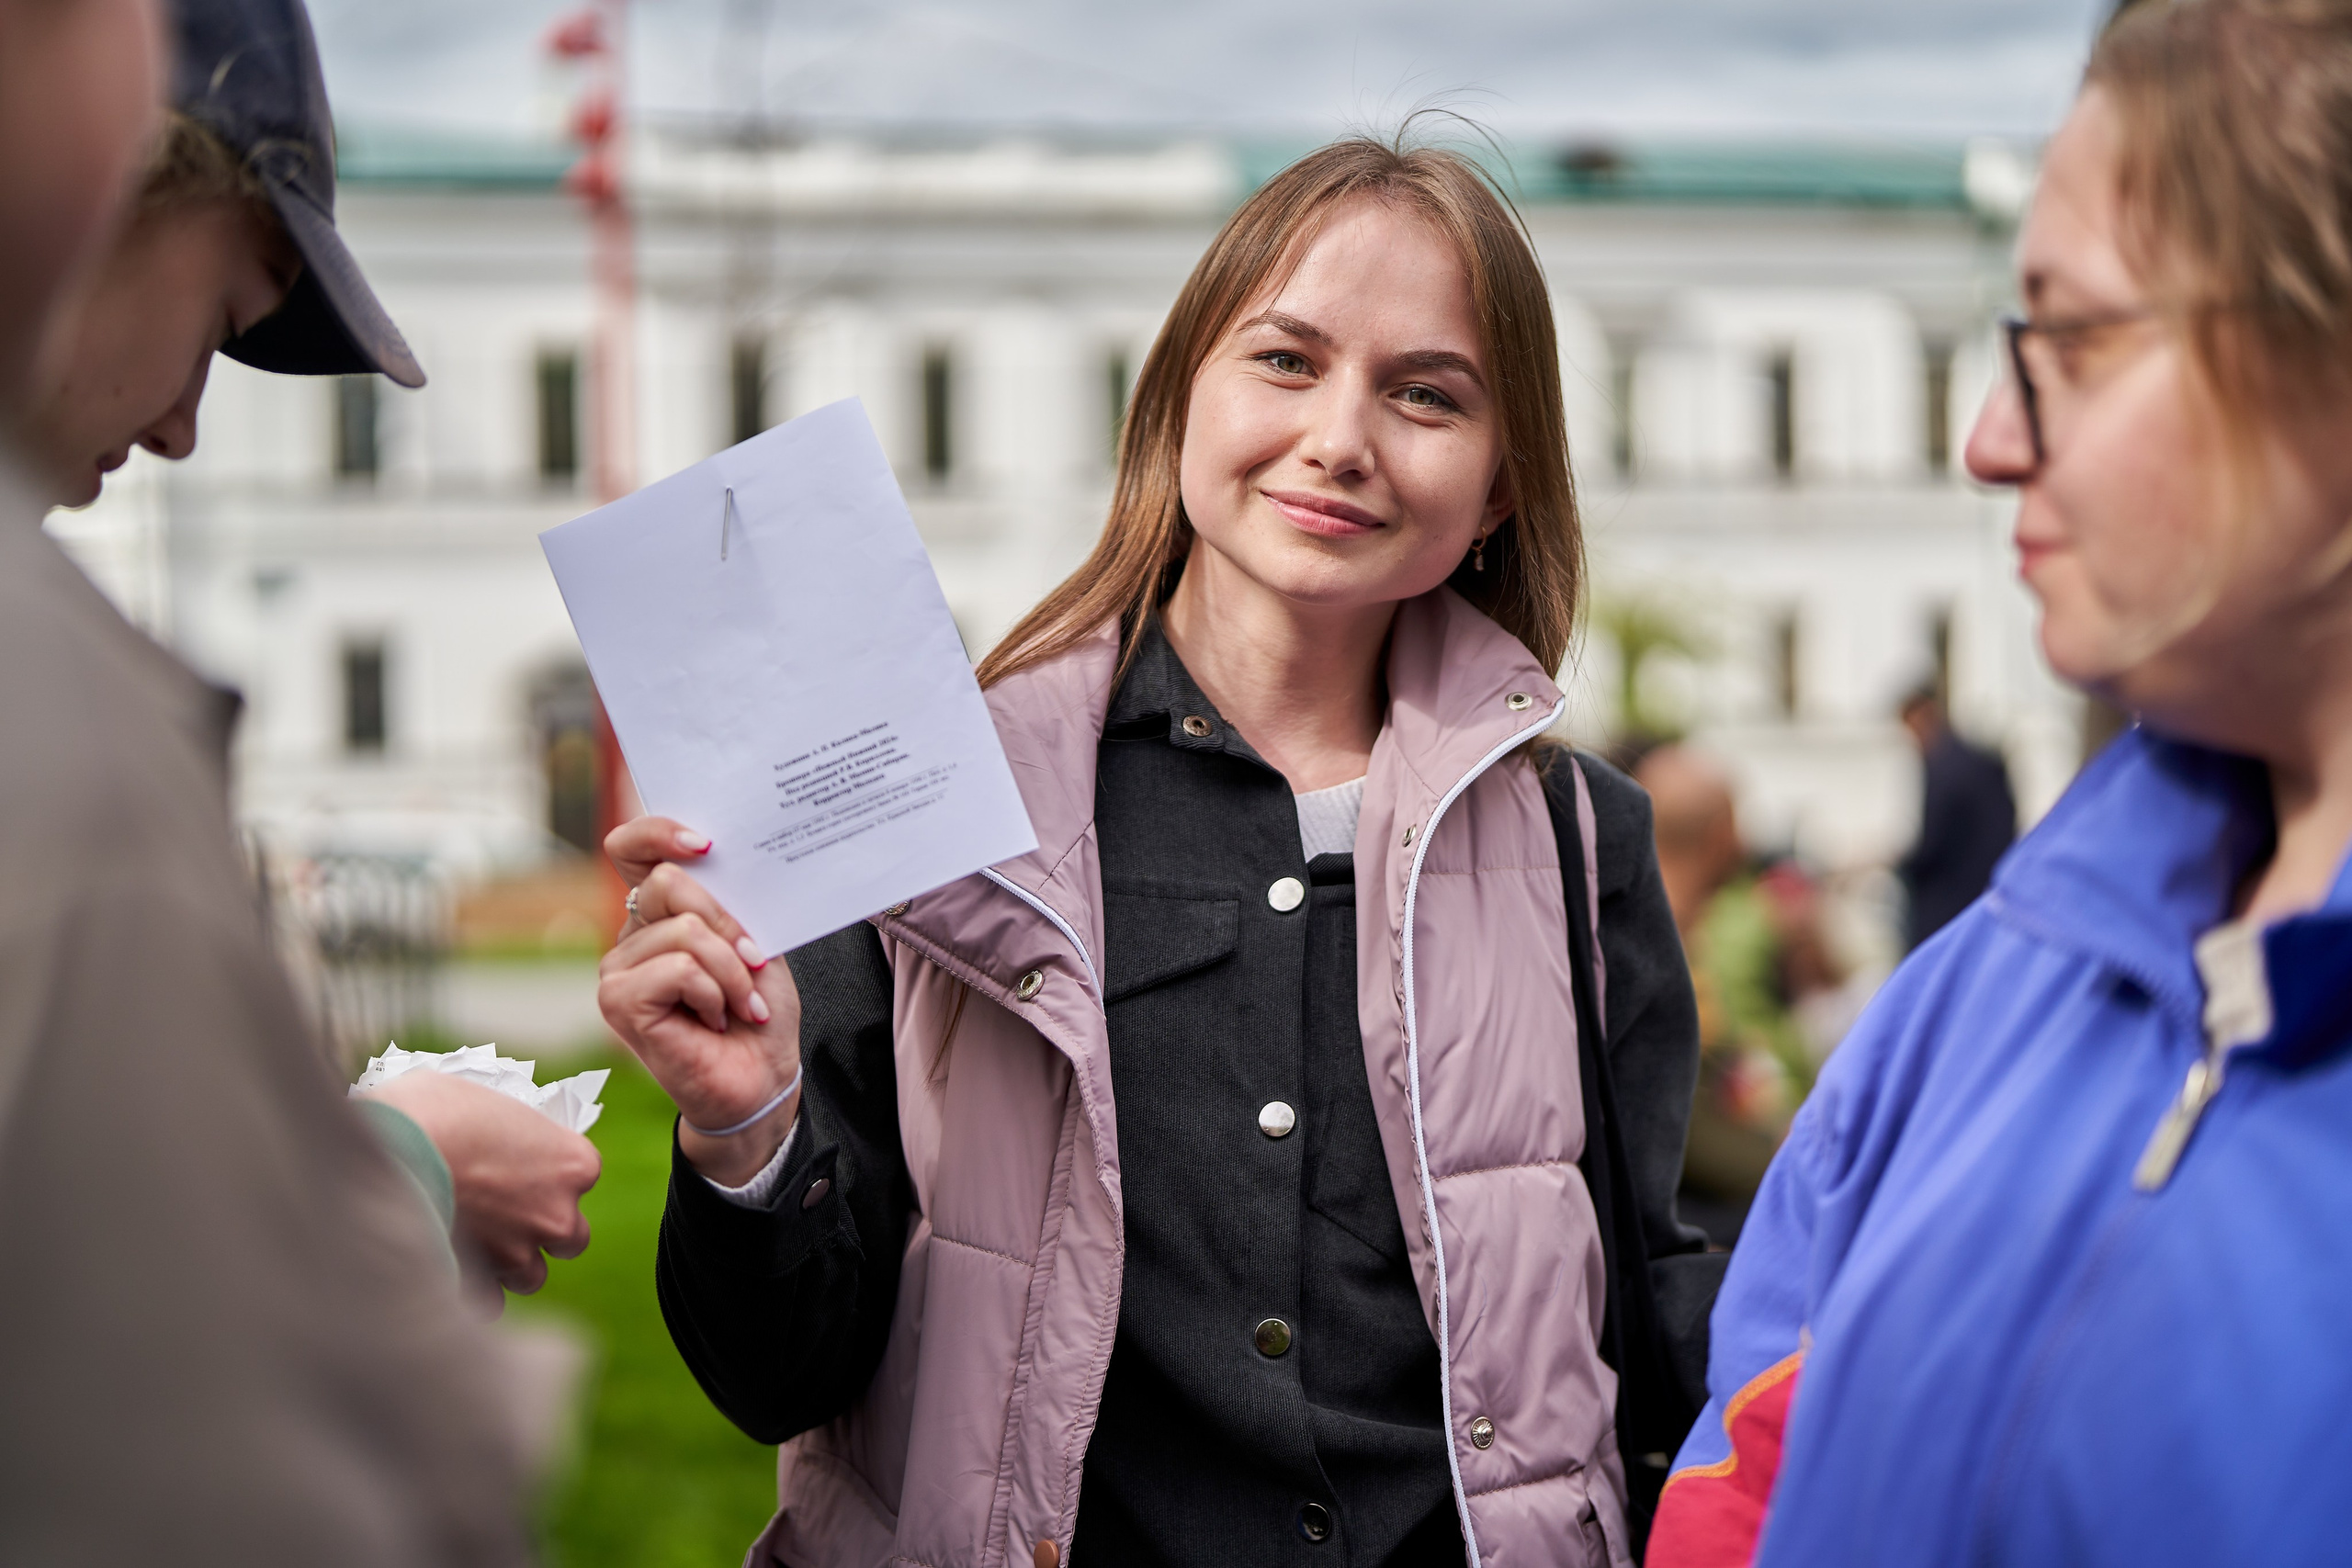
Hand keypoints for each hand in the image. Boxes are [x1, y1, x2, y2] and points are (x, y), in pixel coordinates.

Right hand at [361, 1071, 600, 1296]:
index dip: (550, 1174)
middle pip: (570, 1237)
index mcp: (573, 1163)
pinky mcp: (480, 1284)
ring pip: (530, 1276)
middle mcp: (558, 1214)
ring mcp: (520, 1254)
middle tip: (503, 1215)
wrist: (388, 1151)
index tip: (522, 1170)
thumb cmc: (431, 1111)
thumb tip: (486, 1131)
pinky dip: (474, 1290)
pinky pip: (488, 1301)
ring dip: (508, 1264)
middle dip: (541, 1230)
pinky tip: (451, 1266)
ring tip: (471, 1241)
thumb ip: (500, 1128)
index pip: (582, 1174)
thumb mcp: (481, 1100)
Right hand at [600, 815, 802, 1185]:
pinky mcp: (618, 1002)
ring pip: (683, 930)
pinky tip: (715, 1020)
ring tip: (741, 1004)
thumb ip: (728, 903)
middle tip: (754, 963)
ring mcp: (618, 969)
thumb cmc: (757, 1012)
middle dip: (727, 922)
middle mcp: (631, 936)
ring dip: (730, 970)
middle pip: (668, 883)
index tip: (707, 844)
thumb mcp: (755, 942)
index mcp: (659, 913)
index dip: (659, 831)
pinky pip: (678, 968)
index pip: (632, 848)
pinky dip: (713, 992)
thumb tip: (712, 858)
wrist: (761, 1079)